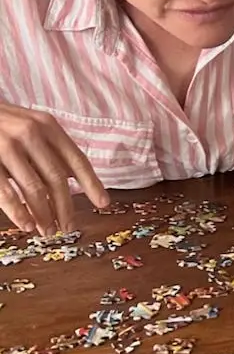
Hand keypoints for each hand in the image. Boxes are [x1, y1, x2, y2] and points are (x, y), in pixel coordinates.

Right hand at [0, 102, 108, 234]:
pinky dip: (18, 212)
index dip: (92, 183)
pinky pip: (6, 193)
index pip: (77, 159)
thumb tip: (74, 179)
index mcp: (47, 126)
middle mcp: (30, 134)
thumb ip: (50, 150)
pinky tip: (26, 225)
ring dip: (43, 215)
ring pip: (34, 189)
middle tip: (69, 227)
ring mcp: (7, 146)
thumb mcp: (31, 126)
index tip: (103, 203)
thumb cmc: (2, 123)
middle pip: (57, 179)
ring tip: (47, 231)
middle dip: (65, 207)